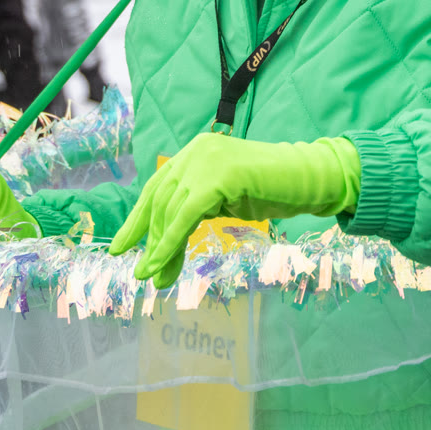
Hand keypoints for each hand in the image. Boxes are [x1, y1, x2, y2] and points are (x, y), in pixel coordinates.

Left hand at [107, 133, 359, 287]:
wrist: (309, 179)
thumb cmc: (273, 190)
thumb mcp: (224, 198)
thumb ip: (196, 207)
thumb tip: (164, 242)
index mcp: (194, 152)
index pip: (157, 188)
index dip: (137, 220)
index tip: (122, 248)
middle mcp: (195, 151)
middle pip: (159, 201)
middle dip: (150, 241)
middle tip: (145, 274)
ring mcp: (206, 160)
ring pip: (169, 211)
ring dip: (159, 249)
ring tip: (156, 278)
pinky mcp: (218, 176)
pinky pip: (185, 216)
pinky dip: (171, 242)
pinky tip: (163, 263)